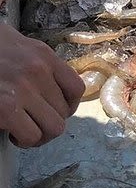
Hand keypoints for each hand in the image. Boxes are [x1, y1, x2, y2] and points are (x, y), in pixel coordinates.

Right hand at [0, 24, 84, 147]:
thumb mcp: (17, 47)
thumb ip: (37, 65)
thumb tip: (49, 91)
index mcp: (43, 55)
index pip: (76, 88)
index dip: (68, 106)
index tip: (54, 111)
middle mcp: (38, 70)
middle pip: (65, 112)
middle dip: (49, 122)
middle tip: (32, 123)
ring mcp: (23, 89)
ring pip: (54, 127)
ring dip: (39, 134)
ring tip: (23, 130)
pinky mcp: (6, 107)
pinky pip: (31, 135)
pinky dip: (24, 140)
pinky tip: (12, 134)